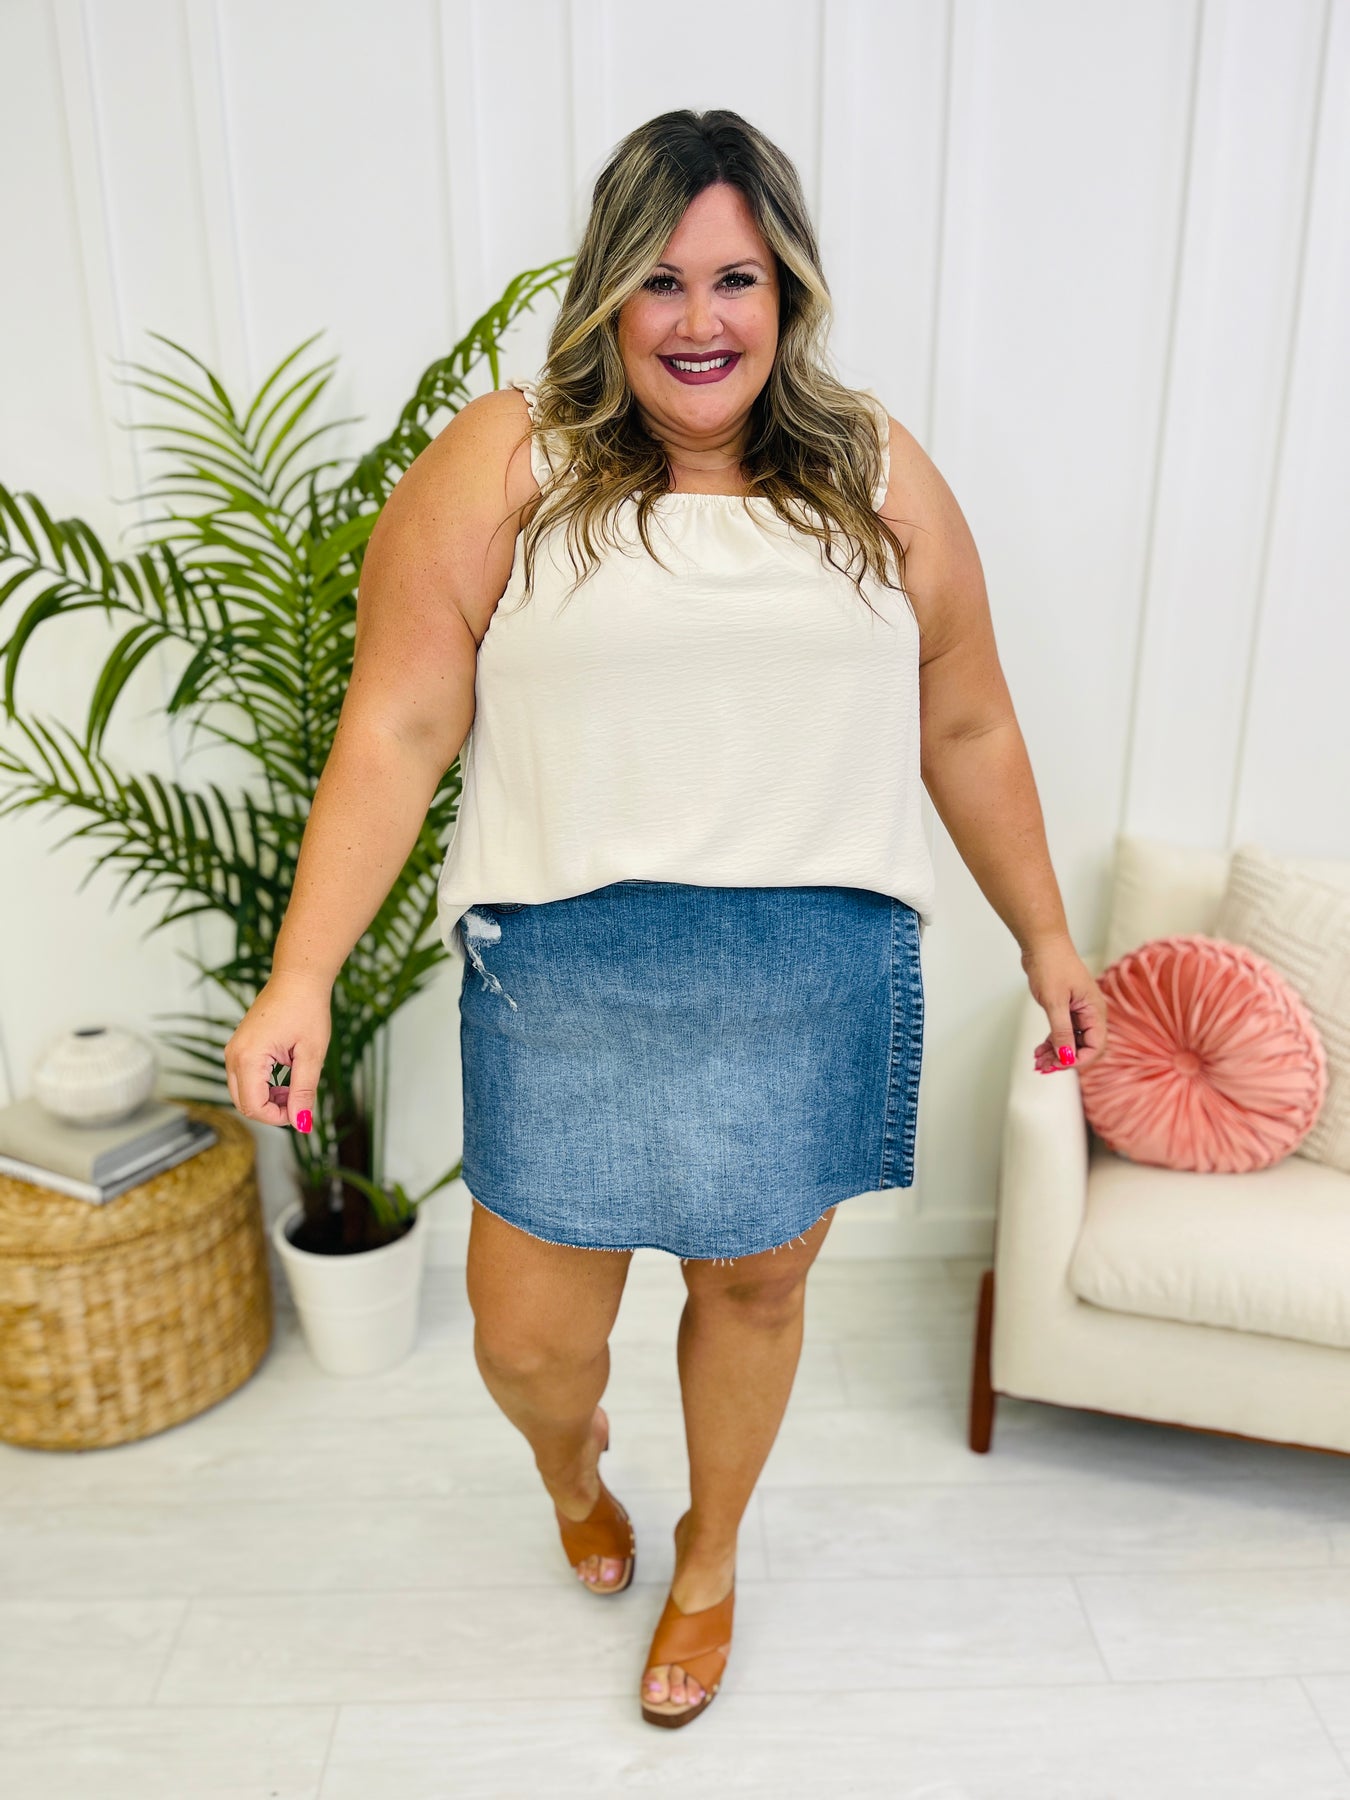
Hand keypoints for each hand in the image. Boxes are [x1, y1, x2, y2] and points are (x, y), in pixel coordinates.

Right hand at [224, 971, 331, 1132]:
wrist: (298, 979)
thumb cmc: (306, 1009)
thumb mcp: (311, 1054)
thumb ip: (304, 1090)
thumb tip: (301, 1122)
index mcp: (248, 1057)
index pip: (254, 1106)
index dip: (278, 1118)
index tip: (301, 1112)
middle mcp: (233, 1055)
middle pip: (244, 1103)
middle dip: (272, 1111)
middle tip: (299, 1101)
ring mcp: (233, 1050)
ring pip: (242, 1093)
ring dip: (267, 1099)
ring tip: (295, 1088)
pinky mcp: (239, 1048)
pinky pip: (244, 1079)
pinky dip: (263, 1086)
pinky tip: (286, 1078)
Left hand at [1020, 937, 1107, 1074]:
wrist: (1042, 943)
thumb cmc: (1052, 965)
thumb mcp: (1055, 1002)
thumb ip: (1061, 1031)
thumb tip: (1066, 1056)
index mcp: (1095, 1011)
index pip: (1095, 1046)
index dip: (1078, 1060)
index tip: (1058, 1065)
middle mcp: (1090, 1013)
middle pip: (1084, 1047)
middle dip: (1065, 1059)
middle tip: (1044, 1067)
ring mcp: (1079, 1011)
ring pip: (1071, 1041)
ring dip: (1057, 1053)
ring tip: (1038, 1061)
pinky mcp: (1066, 1009)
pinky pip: (1063, 1032)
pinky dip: (1052, 1042)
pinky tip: (1039, 1050)